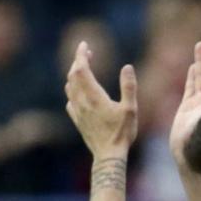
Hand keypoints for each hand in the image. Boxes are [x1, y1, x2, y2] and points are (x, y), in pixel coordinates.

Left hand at [64, 41, 137, 160]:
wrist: (108, 156)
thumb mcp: (131, 109)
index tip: (84, 44)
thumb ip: (129, 87)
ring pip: (70, 87)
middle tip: (88, 53)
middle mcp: (82, 102)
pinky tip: (79, 92)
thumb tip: (127, 66)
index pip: (82, 68)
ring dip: (75, 74)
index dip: (81, 54)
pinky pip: (70, 101)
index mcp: (94, 96)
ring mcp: (78, 111)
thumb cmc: (122, 133)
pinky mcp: (78, 120)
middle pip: (73, 75)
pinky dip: (73, 90)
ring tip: (84, 68)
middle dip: (79, 61)